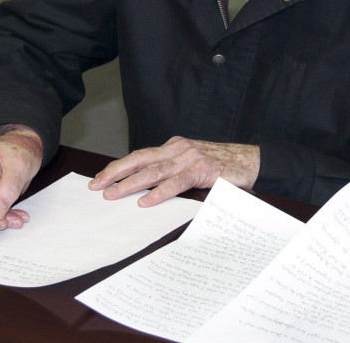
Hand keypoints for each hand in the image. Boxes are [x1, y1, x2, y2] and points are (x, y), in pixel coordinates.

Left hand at [88, 136, 258, 206]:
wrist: (253, 162)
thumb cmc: (223, 167)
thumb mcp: (193, 167)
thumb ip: (173, 174)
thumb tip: (146, 190)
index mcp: (175, 147)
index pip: (141, 156)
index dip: (119, 167)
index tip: (101, 178)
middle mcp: (179, 149)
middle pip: (140, 160)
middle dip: (116, 172)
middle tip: (96, 186)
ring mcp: (190, 158)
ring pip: (154, 171)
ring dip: (130, 183)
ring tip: (113, 194)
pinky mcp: (203, 170)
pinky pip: (176, 182)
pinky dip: (159, 192)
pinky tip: (145, 201)